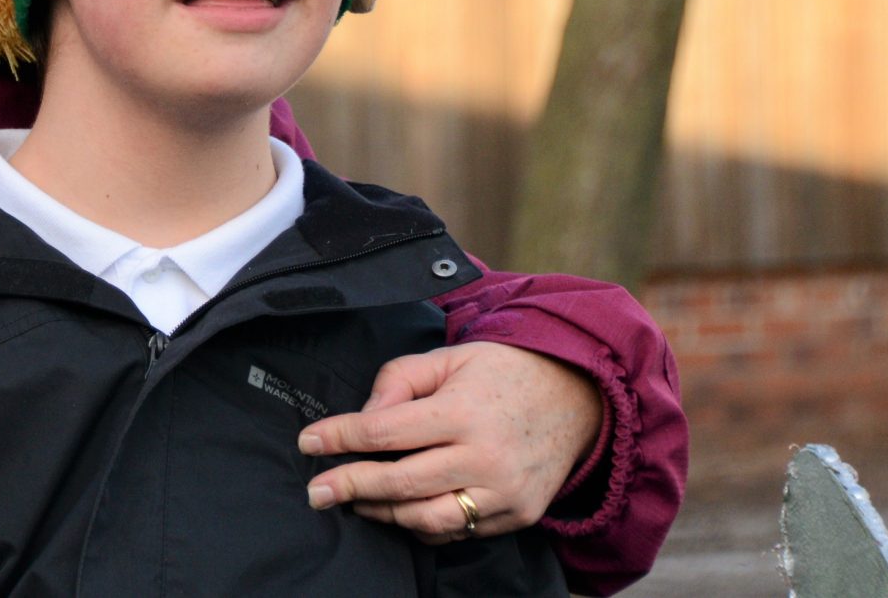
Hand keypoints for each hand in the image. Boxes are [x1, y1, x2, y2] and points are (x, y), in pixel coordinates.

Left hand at [297, 342, 603, 541]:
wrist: (579, 396)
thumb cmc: (504, 372)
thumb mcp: (450, 356)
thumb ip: (399, 379)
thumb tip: (364, 419)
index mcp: (462, 410)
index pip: (384, 431)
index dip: (339, 438)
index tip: (308, 442)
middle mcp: (484, 456)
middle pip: (399, 482)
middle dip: (349, 486)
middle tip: (316, 490)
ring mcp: (503, 492)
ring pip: (425, 518)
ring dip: (381, 512)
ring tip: (354, 501)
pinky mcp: (517, 515)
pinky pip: (457, 531)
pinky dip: (421, 525)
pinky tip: (399, 510)